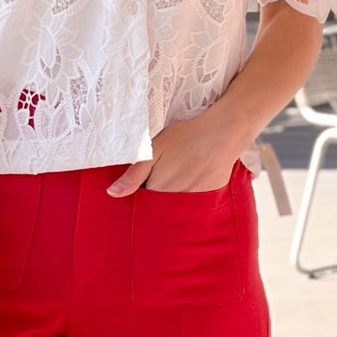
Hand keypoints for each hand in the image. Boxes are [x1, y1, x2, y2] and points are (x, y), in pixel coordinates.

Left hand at [106, 112, 242, 195]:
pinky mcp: (211, 195)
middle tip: (164, 171)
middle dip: (156, 195)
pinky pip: (196, 201)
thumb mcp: (153, 149)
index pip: (143, 200)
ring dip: (174, 194)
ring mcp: (196, 200)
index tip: (144, 179)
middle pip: (160, 204)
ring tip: (180, 171)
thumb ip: (134, 174)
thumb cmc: (185, 137)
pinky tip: (194, 173)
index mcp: (159, 190)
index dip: (141, 190)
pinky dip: (192, 191)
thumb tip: (112, 194)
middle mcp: (177, 201)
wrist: (224, 131)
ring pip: (177, 203)